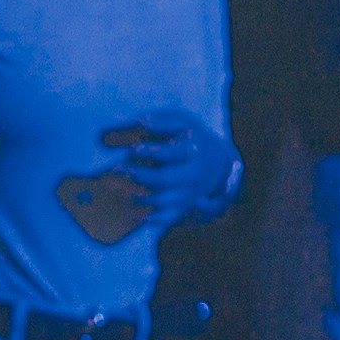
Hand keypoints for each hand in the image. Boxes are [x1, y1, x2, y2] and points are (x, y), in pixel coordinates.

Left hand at [99, 111, 236, 217]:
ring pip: (164, 201)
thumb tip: (138, 121)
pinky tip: (136, 213)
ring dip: (141, 197)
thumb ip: (162, 121)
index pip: (170, 154)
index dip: (150, 152)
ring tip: (123, 189)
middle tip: (119, 168)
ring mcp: (190, 194)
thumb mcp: (184, 122)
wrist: (221, 163)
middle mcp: (192, 175)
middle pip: (164, 179)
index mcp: (192, 152)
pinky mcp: (187, 207)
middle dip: (140, 175)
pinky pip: (169, 218)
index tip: (133, 149)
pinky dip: (153, 219)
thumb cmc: (194, 137)